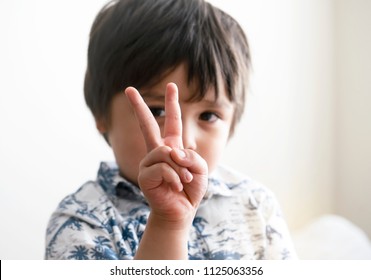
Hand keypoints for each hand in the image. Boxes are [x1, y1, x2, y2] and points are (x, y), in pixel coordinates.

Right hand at [125, 83, 207, 229]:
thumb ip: (190, 155)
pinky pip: (163, 168)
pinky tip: (176, 188)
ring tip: (183, 182)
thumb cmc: (191, 188)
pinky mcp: (145, 175)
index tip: (171, 85)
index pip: (171, 121)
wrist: (182, 210)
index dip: (172, 103)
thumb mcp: (200, 168)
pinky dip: (175, 178)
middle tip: (129, 89)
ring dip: (181, 169)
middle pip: (146, 124)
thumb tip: (171, 151)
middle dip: (138, 106)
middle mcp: (157, 151)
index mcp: (171, 146)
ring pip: (166, 153)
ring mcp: (149, 163)